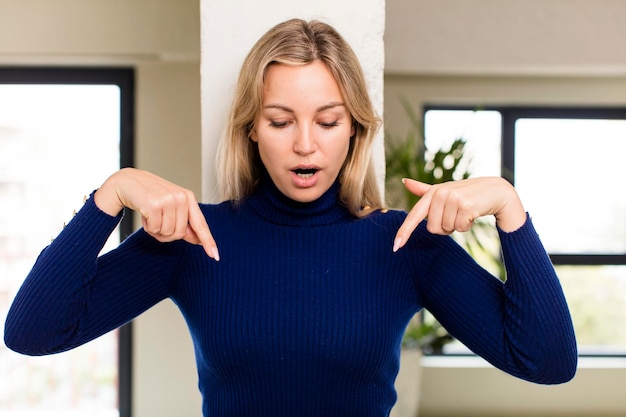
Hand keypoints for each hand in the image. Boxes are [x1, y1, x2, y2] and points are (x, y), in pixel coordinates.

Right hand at [94, 168, 219, 260]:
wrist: (126, 183)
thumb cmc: (150, 195)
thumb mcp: (170, 206)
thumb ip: (184, 222)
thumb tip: (197, 240)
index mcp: (188, 197)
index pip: (200, 224)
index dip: (208, 241)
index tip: (215, 256)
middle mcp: (181, 197)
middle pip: (180, 234)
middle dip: (166, 234)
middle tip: (157, 221)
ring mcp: (168, 200)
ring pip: (167, 233)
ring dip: (156, 230)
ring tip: (150, 216)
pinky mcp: (154, 204)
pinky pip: (154, 229)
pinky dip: (147, 227)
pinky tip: (144, 214)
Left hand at [393, 177, 525, 251]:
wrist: (496, 191)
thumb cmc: (467, 193)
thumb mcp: (445, 191)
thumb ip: (424, 190)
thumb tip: (404, 181)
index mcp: (432, 192)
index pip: (414, 215)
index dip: (404, 232)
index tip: (396, 247)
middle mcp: (440, 193)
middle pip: (433, 228)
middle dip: (445, 227)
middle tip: (456, 215)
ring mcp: (453, 198)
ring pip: (447, 229)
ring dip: (458, 226)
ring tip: (465, 212)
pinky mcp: (466, 205)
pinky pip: (460, 227)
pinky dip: (467, 225)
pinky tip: (473, 213)